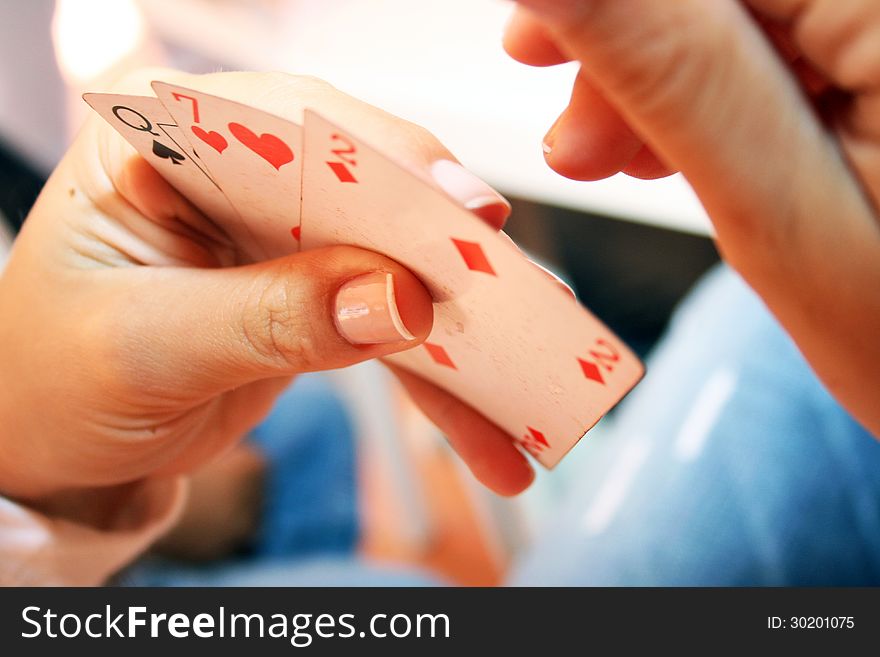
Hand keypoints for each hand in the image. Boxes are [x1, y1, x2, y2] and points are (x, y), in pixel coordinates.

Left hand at [0, 69, 533, 507]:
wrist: (52, 438)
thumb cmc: (54, 375)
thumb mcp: (145, 346)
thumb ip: (270, 317)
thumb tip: (397, 301)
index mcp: (167, 141)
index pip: (295, 125)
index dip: (389, 162)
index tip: (468, 212)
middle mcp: (238, 174)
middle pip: (369, 191)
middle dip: (449, 251)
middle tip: (523, 299)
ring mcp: (283, 236)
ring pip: (397, 264)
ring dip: (463, 330)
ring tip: (531, 381)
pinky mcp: (314, 295)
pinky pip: (391, 330)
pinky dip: (439, 384)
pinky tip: (485, 431)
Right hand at [504, 0, 879, 437]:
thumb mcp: (777, 212)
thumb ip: (667, 69)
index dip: (605, 4)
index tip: (529, 51)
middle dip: (631, 43)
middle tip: (571, 132)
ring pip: (752, 12)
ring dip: (665, 70)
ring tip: (618, 155)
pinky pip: (791, 38)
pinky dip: (718, 86)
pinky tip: (682, 142)